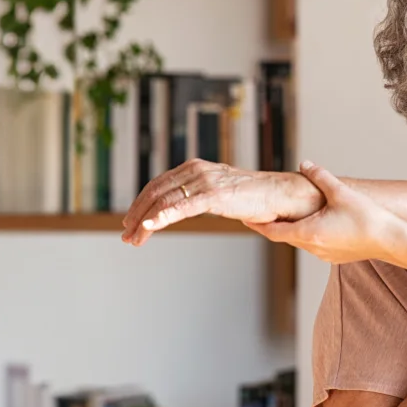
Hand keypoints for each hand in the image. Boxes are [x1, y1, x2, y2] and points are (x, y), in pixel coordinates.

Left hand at [123, 159, 324, 245]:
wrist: (280, 194)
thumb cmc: (253, 197)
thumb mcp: (218, 193)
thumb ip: (199, 197)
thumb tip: (181, 210)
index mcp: (194, 167)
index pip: (158, 185)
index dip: (140, 204)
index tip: (131, 223)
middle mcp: (196, 170)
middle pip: (155, 192)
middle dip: (137, 216)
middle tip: (127, 236)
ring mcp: (205, 181)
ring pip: (164, 202)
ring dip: (145, 223)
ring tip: (135, 239)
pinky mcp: (214, 194)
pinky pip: (182, 207)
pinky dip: (162, 217)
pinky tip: (150, 227)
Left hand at [247, 162, 406, 264]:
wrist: (391, 240)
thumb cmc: (367, 218)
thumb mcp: (340, 192)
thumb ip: (320, 176)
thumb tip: (306, 164)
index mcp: (308, 232)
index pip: (273, 231)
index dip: (257, 225)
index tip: (246, 219)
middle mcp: (312, 247)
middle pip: (285, 236)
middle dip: (274, 225)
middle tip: (263, 214)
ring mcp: (324, 255)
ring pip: (301, 241)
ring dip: (293, 230)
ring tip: (289, 217)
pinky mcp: (335, 257)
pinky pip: (315, 245)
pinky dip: (309, 234)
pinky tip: (317, 224)